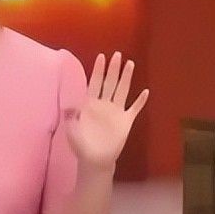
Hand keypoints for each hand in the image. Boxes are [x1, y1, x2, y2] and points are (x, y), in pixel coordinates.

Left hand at [65, 52, 148, 168]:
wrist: (95, 159)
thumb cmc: (81, 145)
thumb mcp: (71, 130)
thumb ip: (71, 117)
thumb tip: (68, 106)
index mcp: (90, 104)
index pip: (95, 83)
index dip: (98, 70)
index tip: (101, 56)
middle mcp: (104, 104)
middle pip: (110, 83)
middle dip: (113, 69)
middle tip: (117, 54)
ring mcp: (116, 111)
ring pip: (122, 91)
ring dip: (126, 78)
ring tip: (130, 64)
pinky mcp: (126, 121)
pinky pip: (134, 109)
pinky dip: (140, 101)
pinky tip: (146, 92)